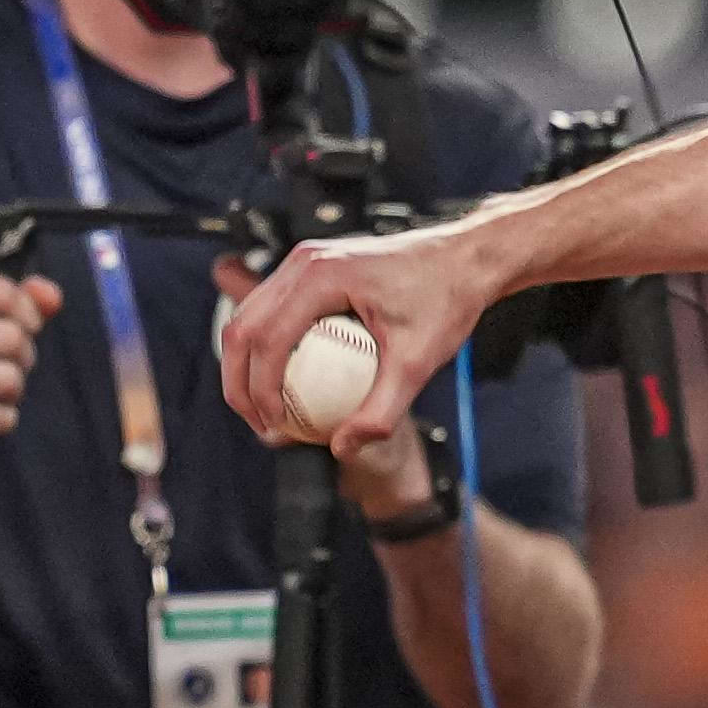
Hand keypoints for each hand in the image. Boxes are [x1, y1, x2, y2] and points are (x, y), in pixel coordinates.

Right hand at [0, 267, 62, 467]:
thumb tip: (51, 295)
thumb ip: (14, 300)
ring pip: (7, 378)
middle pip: (10, 337)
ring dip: (12, 391)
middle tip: (5, 366)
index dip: (28, 312)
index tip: (27, 325)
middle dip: (23, 357)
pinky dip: (0, 419)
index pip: (0, 291)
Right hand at [218, 222, 511, 451]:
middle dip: (240, 385)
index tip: (277, 428)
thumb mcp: (419, 362)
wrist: (466, 259)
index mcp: (322, 275)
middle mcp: (305, 261)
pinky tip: (288, 389)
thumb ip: (382, 410)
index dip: (261, 391)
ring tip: (268, 414)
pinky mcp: (313, 270)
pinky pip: (273, 312)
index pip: (267, 338)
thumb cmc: (447, 299)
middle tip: (262, 427)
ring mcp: (305, 261)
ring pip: (250, 318)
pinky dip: (268, 350)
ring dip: (247, 368)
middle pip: (242, 327)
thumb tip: (342, 448)